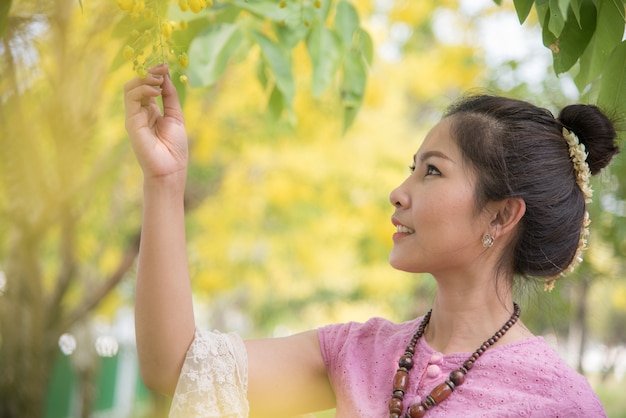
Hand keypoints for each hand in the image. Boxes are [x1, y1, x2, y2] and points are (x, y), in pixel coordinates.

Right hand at [124, 64, 187, 180]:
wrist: (171, 169)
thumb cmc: (175, 147)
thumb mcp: (176, 116)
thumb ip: (170, 96)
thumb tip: (166, 75)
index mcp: (150, 111)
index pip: (147, 85)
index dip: (155, 74)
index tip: (166, 65)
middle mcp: (140, 112)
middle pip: (137, 83)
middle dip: (150, 72)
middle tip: (162, 68)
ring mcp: (134, 117)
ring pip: (131, 88)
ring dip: (145, 79)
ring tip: (159, 80)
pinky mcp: (131, 122)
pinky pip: (131, 99)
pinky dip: (143, 90)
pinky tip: (156, 91)